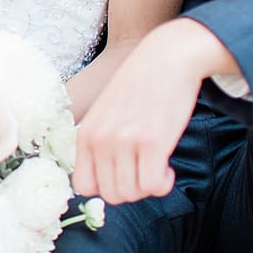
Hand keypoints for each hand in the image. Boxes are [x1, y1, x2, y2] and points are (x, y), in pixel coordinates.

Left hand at [72, 19, 232, 203]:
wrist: (165, 58)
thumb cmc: (138, 87)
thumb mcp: (105, 113)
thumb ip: (99, 142)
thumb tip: (103, 180)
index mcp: (85, 134)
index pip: (84, 186)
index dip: (105, 187)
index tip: (123, 175)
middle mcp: (100, 140)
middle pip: (111, 195)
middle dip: (131, 189)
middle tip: (144, 170)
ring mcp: (124, 142)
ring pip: (132, 194)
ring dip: (148, 187)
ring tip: (156, 166)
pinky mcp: (152, 142)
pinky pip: (152, 186)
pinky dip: (163, 185)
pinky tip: (168, 169)